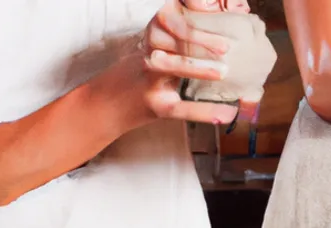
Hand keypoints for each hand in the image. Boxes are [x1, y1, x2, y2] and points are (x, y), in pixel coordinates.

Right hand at [100, 0, 238, 125]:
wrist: (105, 106)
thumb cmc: (137, 78)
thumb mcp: (154, 54)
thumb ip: (179, 46)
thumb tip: (222, 44)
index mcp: (154, 41)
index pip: (171, 22)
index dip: (190, 16)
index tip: (208, 10)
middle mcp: (151, 56)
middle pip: (174, 41)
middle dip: (199, 39)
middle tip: (226, 45)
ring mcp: (151, 80)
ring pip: (173, 67)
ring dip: (198, 68)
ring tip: (222, 71)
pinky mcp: (155, 106)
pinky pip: (182, 108)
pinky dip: (205, 111)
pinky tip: (226, 114)